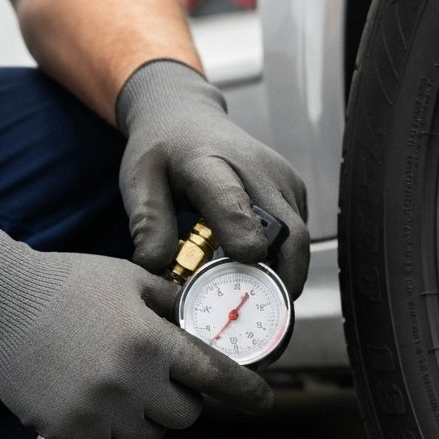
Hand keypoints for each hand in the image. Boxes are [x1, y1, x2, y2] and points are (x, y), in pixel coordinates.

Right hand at [0, 224, 272, 438]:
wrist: (0, 303)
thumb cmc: (68, 284)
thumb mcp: (130, 279)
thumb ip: (173, 304)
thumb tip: (206, 325)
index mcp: (153, 340)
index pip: (218, 376)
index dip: (248, 392)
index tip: (263, 401)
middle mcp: (131, 379)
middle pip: (186, 415)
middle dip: (181, 399)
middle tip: (159, 380)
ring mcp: (99, 409)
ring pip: (150, 435)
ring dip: (145, 418)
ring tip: (119, 388)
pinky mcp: (69, 431)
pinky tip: (101, 412)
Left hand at [116, 60, 309, 298]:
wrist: (187, 115)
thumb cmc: (161, 152)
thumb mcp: (138, 181)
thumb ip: (148, 223)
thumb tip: (156, 268)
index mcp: (210, 164)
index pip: (234, 203)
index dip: (242, 239)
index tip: (243, 266)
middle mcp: (259, 170)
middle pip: (289, 236)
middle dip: (280, 283)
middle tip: (260, 323)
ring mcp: (283, 181)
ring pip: (299, 242)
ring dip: (283, 278)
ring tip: (256, 309)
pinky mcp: (294, 191)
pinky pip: (297, 236)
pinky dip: (283, 263)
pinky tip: (255, 278)